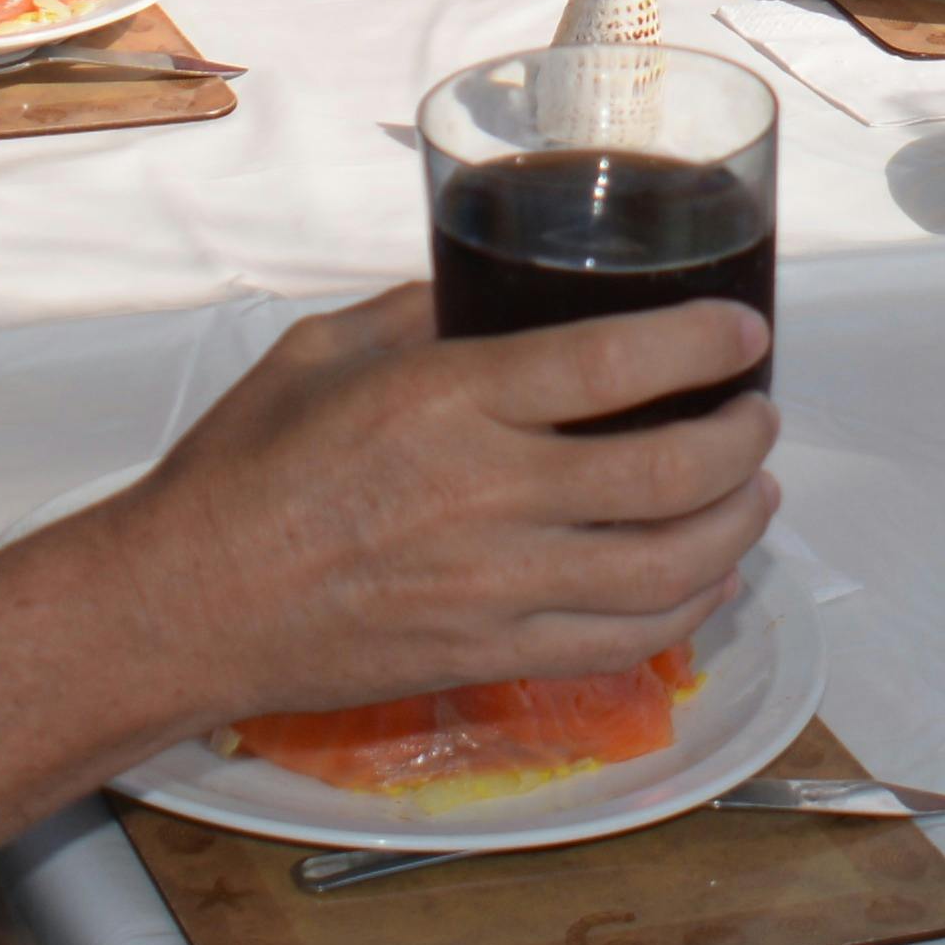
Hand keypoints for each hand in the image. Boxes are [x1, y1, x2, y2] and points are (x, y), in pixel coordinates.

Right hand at [78, 285, 778, 730]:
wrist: (187, 605)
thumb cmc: (243, 469)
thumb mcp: (322, 351)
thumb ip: (419, 314)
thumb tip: (494, 289)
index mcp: (447, 401)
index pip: (616, 362)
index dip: (704, 341)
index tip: (744, 329)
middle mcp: (489, 495)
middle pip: (670, 469)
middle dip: (743, 435)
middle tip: (757, 411)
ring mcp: (498, 587)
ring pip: (670, 565)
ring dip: (737, 523)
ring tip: (756, 489)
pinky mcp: (493, 656)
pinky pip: (626, 640)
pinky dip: (690, 606)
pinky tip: (706, 575)